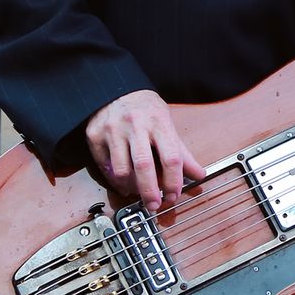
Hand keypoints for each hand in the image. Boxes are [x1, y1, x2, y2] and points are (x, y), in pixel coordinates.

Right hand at [84, 89, 207, 208]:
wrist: (116, 89)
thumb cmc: (146, 109)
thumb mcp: (167, 124)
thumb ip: (181, 152)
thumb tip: (199, 174)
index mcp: (159, 122)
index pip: (171, 157)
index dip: (173, 181)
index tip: (173, 195)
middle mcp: (136, 125)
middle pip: (144, 165)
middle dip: (150, 191)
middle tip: (154, 205)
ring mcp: (113, 130)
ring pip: (121, 170)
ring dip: (131, 187)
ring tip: (137, 190)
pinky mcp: (95, 136)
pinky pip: (104, 167)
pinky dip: (114, 180)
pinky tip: (123, 181)